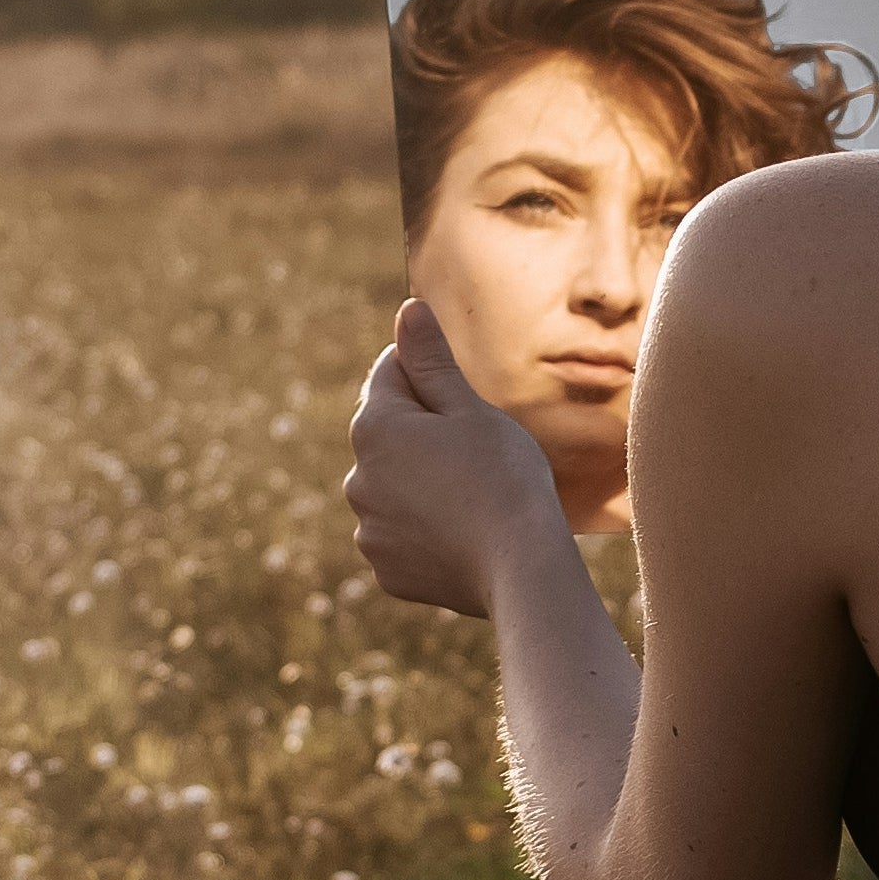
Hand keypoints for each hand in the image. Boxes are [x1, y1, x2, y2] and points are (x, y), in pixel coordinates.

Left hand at [346, 299, 568, 616]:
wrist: (520, 569)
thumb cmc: (504, 477)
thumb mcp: (470, 408)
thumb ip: (432, 360)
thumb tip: (407, 308)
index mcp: (375, 427)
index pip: (392, 372)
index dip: (434, 377)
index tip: (467, 399)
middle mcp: (358, 477)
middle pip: (390, 435)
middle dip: (424, 434)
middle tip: (479, 454)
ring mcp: (368, 529)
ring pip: (394, 488)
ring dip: (422, 484)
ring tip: (474, 498)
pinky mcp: (386, 570)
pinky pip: (403, 536)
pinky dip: (425, 532)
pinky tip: (464, 536)